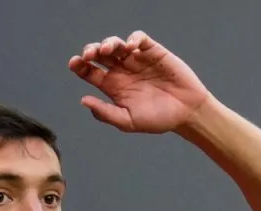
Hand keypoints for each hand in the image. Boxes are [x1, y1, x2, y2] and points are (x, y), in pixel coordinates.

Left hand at [69, 31, 211, 133]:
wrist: (187, 113)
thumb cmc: (158, 120)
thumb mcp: (128, 121)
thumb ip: (105, 112)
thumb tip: (83, 100)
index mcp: (112, 86)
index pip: (89, 72)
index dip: (80, 65)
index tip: (74, 63)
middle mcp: (122, 71)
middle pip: (99, 55)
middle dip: (90, 51)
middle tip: (88, 55)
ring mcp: (136, 60)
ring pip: (116, 44)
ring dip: (107, 43)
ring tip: (105, 50)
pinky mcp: (153, 52)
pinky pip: (139, 39)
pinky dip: (133, 38)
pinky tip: (130, 47)